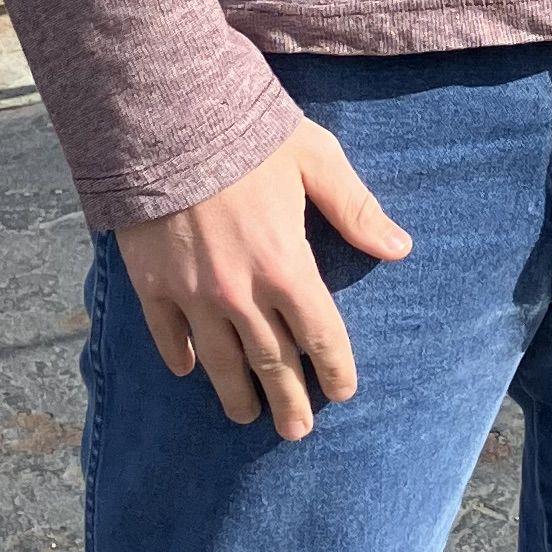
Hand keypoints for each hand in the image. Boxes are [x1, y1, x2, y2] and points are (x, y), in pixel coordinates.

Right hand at [114, 124, 412, 440]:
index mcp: (287, 266)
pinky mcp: (152, 284)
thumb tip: (399, 247)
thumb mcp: (315, 160)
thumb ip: (355, 208)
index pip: (320, 335)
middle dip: (288, 400)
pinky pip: (168, 335)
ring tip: (246, 416)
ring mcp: (192, 293)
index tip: (343, 391)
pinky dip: (181, 357)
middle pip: (271, 362)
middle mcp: (241, 293)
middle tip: (296, 431)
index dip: (334, 368)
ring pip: (219, 361)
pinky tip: (190, 369)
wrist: (167, 120)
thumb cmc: (248, 134)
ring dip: (236, 393)